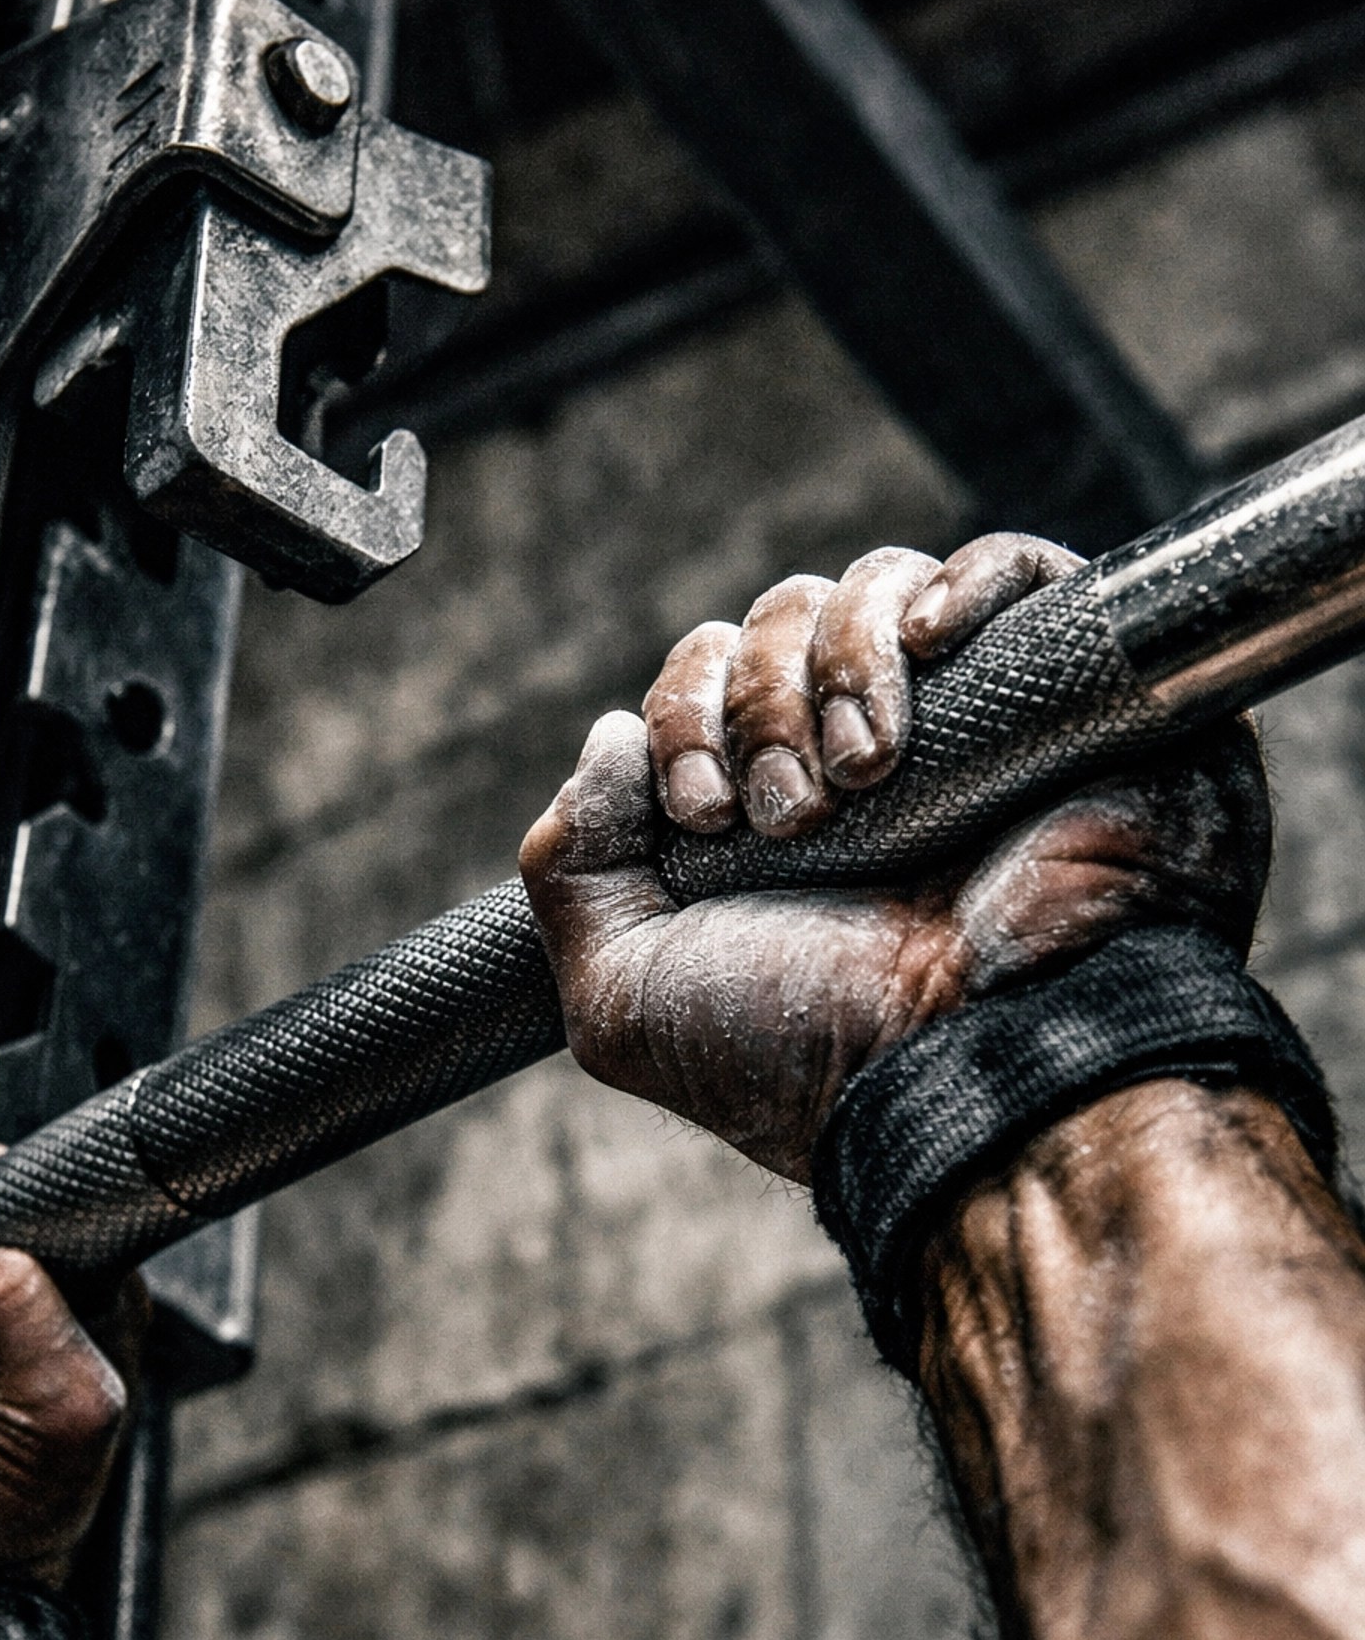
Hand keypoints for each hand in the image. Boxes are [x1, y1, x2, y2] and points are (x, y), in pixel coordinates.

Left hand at [520, 535, 1270, 1182]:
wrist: (969, 1071)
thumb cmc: (810, 1052)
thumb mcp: (625, 997)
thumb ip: (572, 871)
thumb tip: (609, 737)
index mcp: (768, 811)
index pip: (699, 677)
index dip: (682, 718)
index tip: (706, 815)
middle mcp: (862, 755)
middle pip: (776, 619)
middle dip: (757, 704)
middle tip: (789, 814)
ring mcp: (968, 720)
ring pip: (872, 589)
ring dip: (840, 664)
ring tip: (863, 773)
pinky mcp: (1068, 694)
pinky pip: (1018, 568)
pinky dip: (965, 579)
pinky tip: (930, 638)